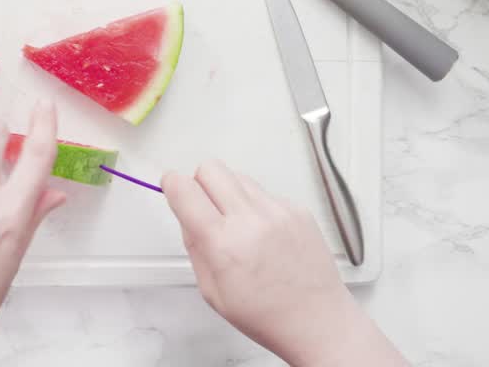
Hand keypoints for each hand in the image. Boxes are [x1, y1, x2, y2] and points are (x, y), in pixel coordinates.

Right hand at [163, 161, 405, 366]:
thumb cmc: (267, 315)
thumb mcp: (212, 292)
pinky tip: (263, 234)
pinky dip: (256, 205)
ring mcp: (278, 211)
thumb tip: (187, 215)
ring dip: (228, 192)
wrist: (317, 320)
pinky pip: (264, 192)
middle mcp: (251, 220)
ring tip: (237, 224)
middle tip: (204, 207)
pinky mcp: (297, 209)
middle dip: (199, 183)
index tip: (172, 187)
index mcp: (223, 244)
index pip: (185, 189)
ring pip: (238, 176)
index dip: (172, 185)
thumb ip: (195, 247)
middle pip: (210, 168)